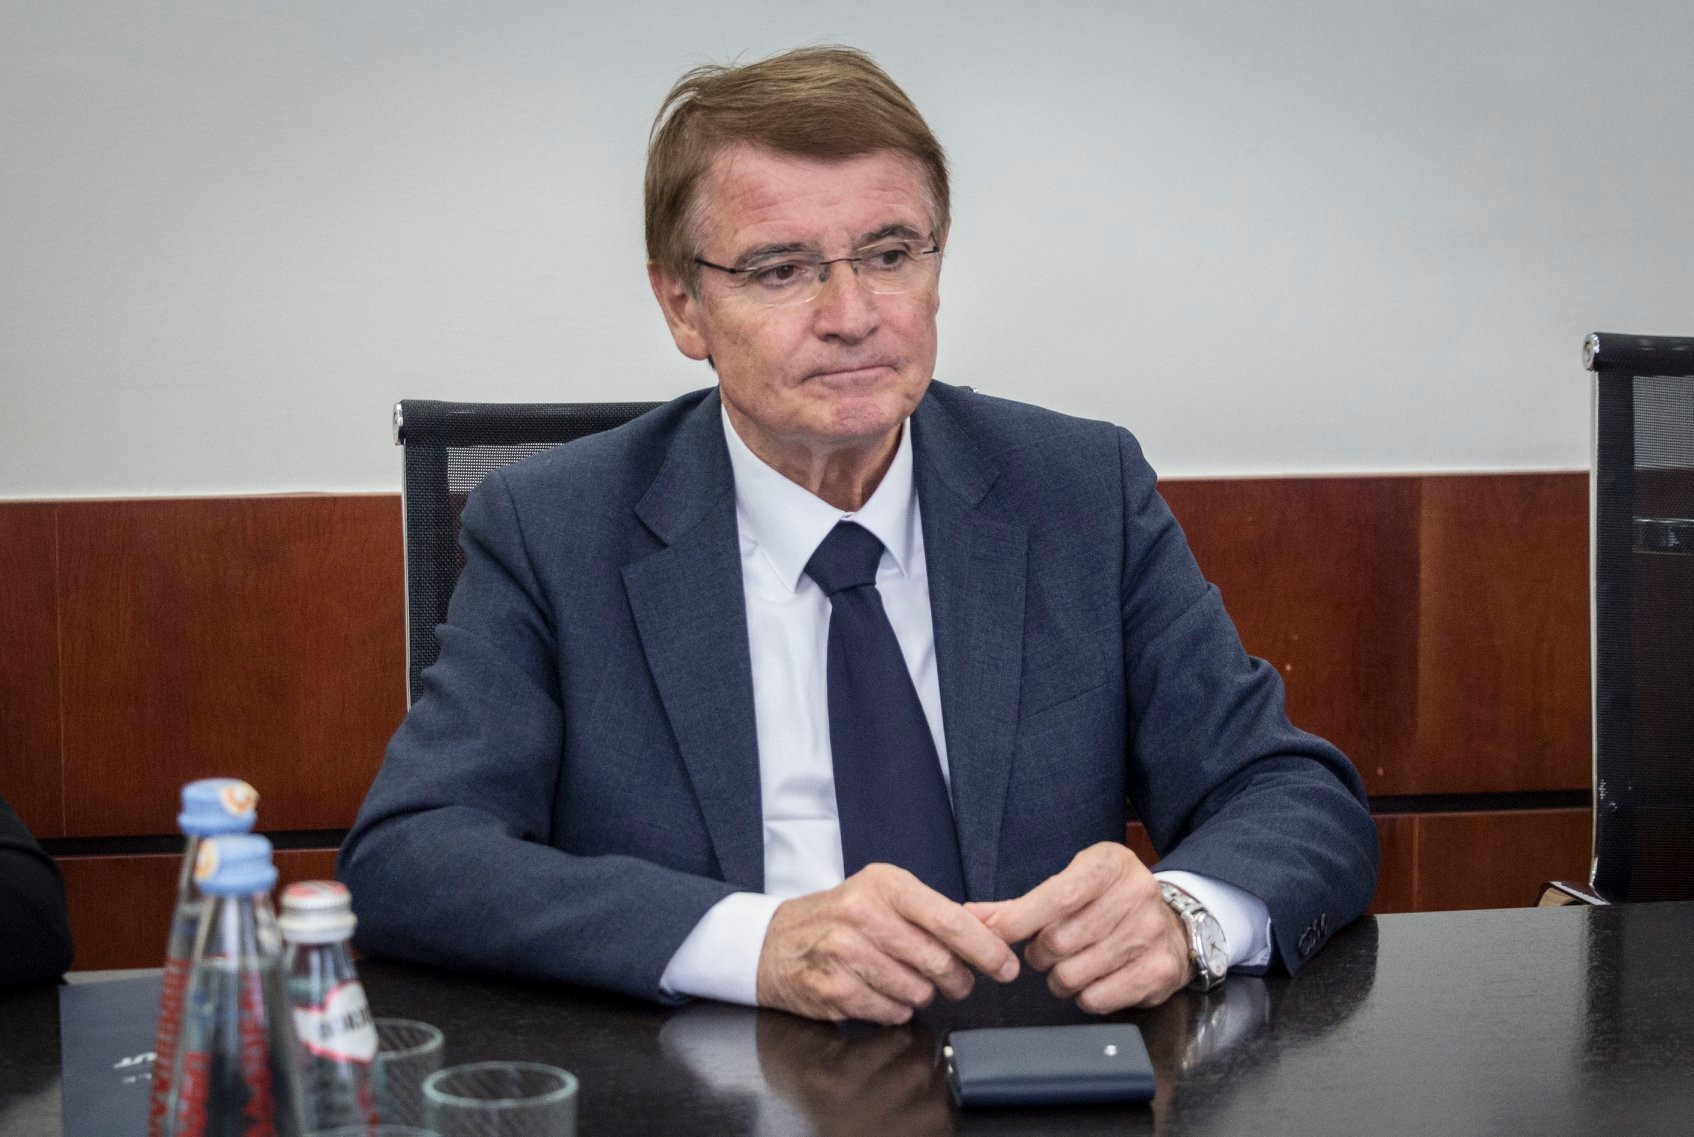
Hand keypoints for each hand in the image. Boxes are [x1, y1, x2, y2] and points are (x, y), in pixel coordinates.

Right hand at [756, 863, 1020, 1023]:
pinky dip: (896, 1009)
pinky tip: (881, 992)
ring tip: (907, 981)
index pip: (949, 919)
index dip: (985, 948)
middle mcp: (862, 913)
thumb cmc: (841, 917)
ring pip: (917, 991)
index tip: (1006, 966)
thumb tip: (994, 927)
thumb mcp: (886, 896)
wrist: (776, 942)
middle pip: (938, 961)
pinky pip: (891, 1012)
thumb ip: (939, 912)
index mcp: (885, 884)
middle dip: (957, 979)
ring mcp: (844, 952)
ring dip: (923, 995)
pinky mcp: (832, 988)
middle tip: (956, 981)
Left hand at [966, 842, 1191, 1013]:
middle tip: (1044, 951)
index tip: (996, 933)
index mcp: (1110, 864)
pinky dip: (1084, 996)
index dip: (1020, 919)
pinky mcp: (1160, 971)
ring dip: (1059, 978)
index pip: (1058, 896)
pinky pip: (1098, 998)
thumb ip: (1020, 905)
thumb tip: (971, 917)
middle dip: (1040, 953)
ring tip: (1068, 966)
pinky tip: (1092, 979)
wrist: (1172, 924)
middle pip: (1061, 940)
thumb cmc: (1108, 903)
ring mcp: (1152, 933)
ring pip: (1075, 973)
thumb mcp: (1071, 885)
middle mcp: (1137, 894)